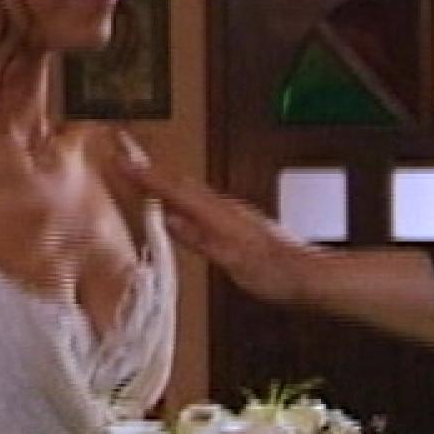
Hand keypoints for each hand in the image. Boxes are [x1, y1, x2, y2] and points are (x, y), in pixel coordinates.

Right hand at [109, 131, 311, 304]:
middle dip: (151, 169)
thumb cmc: (276, 275)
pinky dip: (181, 194)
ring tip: (142, 174)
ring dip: (165, 180)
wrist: (312, 276)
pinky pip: (200, 200)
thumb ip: (200, 239)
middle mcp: (225, 207)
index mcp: (220, 215)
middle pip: (181, 182)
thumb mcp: (233, 262)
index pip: (175, 190)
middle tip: (123, 157)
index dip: (147, 177)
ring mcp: (232, 212)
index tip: (121, 162)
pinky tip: (177, 203)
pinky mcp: (237, 221)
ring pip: (191, 189)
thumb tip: (169, 220)